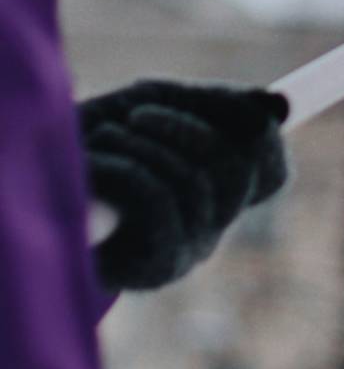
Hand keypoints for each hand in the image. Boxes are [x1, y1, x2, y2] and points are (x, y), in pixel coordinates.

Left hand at [77, 78, 289, 291]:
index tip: (225, 110)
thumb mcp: (164, 102)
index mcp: (218, 183)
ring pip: (195, 183)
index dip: (263, 136)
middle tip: (140, 112)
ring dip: (145, 144)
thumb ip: (217, 101)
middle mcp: (212, 221)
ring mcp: (190, 248)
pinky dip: (129, 168)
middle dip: (186, 127)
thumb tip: (279, 105)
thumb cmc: (105, 137)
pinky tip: (99, 160)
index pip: (272, 171)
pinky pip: (162, 204)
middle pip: (240, 170)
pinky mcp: (157, 267)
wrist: (39, 174)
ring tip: (107, 134)